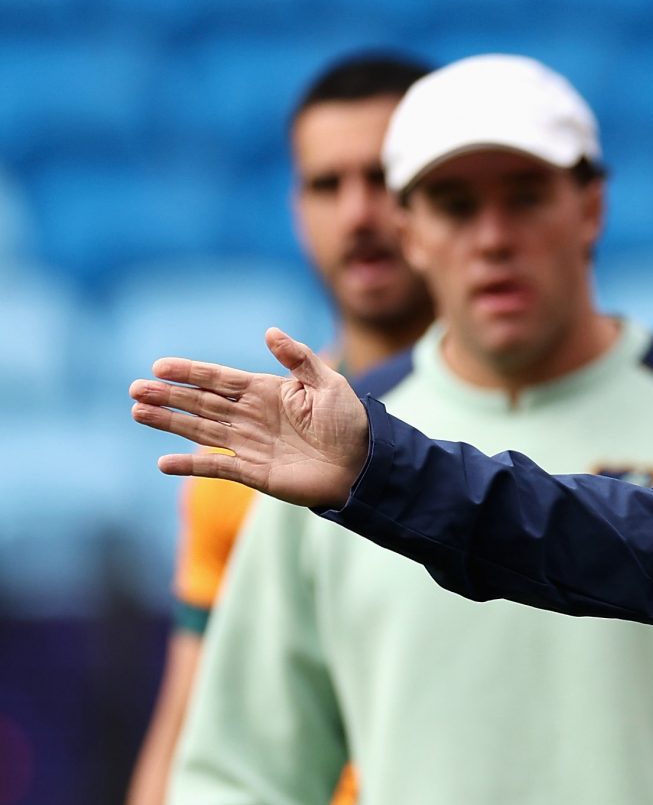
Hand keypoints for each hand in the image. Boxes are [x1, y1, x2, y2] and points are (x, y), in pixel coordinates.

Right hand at [131, 328, 370, 507]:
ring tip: (138, 412)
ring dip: (169, 423)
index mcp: (264, 391)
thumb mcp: (328, 384)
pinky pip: (216, 467)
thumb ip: (299, 358)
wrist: (364, 465)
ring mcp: (249, 443)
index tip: (159, 366)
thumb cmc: (350, 422)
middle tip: (135, 390)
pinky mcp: (253, 471)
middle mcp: (250, 416)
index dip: (189, 372)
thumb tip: (270, 332)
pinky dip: (191, 466)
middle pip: (200, 403)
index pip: (218, 378)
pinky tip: (163, 462)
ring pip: (200, 430)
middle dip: (168, 395)